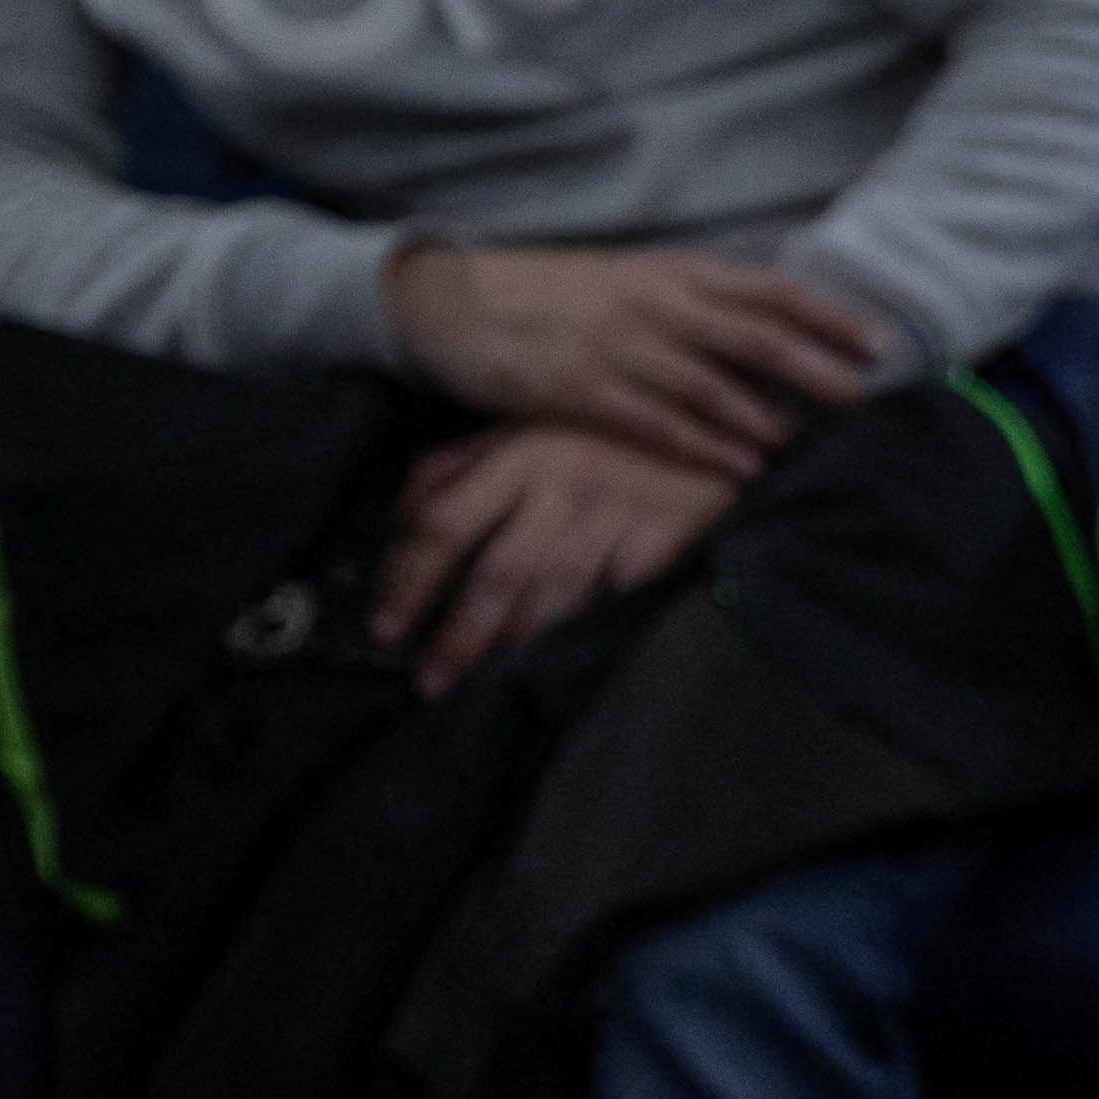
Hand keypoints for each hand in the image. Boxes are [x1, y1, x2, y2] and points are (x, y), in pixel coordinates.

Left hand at [373, 424, 736, 696]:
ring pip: (555, 593)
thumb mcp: (525, 424)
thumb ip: (460, 464)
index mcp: (517, 457)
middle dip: (459, 636)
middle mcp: (561, 487)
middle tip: (429, 682)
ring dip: (515, 643)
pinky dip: (589, 627)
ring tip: (485, 683)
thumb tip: (403, 513)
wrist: (712, 415)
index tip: (386, 628)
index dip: (408, 580)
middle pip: (497, 574)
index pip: (444, 524)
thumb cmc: (605, 428)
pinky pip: (618, 595)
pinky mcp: (664, 537)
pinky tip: (563, 658)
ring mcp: (615, 515)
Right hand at [384, 241, 884, 475]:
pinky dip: (704, 446)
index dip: (829, 316)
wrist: (452, 300)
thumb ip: (696, 301)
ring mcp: (618, 345)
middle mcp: (655, 303)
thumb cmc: (555, 294)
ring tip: (811, 442)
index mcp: (673, 272)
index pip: (770, 290)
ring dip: (766, 416)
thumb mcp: (633, 280)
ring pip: (712, 382)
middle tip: (869, 397)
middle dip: (819, 367)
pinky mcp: (579, 389)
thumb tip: (773, 325)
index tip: (881, 342)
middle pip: (757, 336)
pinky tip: (743, 468)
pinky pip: (655, 422)